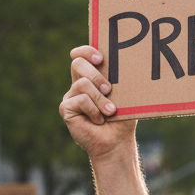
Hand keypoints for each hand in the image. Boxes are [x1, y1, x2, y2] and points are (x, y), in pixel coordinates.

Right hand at [59, 46, 137, 162]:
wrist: (117, 142)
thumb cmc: (122, 119)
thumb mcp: (125, 97)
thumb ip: (120, 81)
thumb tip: (128, 63)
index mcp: (91, 77)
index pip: (81, 55)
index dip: (86, 52)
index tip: (100, 59)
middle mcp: (78, 84)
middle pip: (77, 64)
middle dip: (95, 75)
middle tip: (108, 89)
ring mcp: (71, 96)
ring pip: (82, 84)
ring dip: (100, 99)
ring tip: (109, 112)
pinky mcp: (66, 108)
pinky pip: (80, 100)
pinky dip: (93, 111)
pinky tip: (98, 120)